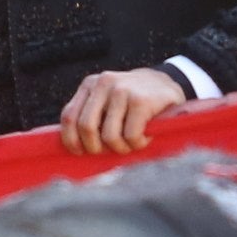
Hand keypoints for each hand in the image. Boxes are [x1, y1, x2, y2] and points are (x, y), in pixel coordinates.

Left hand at [58, 68, 186, 155]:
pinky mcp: (141, 100)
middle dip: (96, 148)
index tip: (81, 152)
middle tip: (110, 150)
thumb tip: (70, 147)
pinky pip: (131, 136)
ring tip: (131, 143)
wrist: (167, 85)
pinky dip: (137, 144)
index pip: (69, 116)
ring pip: (109, 136)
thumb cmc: (133, 102)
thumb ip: (90, 116)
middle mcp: (103, 83)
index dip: (71, 140)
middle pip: (86, 127)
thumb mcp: (107, 102)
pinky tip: (145, 137)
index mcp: (90, 84)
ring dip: (121, 148)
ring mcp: (122, 90)